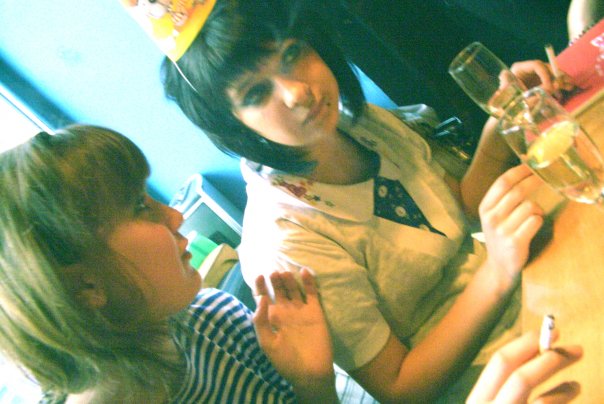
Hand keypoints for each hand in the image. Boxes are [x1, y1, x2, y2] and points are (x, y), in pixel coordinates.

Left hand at [253, 269, 335, 392]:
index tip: (259, 276)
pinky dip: (309, 282)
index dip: (260, 286)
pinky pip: (311, 293)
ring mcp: (300, 310)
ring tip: (284, 273)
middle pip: (279, 290)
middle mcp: (285, 312)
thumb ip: (261, 321)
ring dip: (289, 279)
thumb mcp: (267, 343)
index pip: (263, 297)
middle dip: (275, 281)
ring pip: (294, 289)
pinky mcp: (315, 311)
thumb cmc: (286, 361)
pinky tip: (304, 271)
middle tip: (273, 273)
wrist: (310, 372)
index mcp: (271, 319)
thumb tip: (262, 298)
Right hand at [467, 331, 582, 402]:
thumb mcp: (493, 402)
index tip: (548, 333)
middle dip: (549, 360)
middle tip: (574, 349)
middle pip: (519, 377)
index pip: (499, 362)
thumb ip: (505, 386)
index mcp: (477, 400)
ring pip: (540, 400)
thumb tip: (537, 351)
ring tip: (576, 385)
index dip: (525, 344)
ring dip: (563, 388)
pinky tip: (572, 391)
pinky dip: (562, 398)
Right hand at [478, 165, 543, 282]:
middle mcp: (491, 218)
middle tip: (543, 177)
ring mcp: (503, 230)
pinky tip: (533, 226)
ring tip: (534, 216)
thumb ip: (503, 198)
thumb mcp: (493, 216)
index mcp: (484, 208)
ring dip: (537, 209)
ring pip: (530, 206)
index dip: (518, 171)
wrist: (499, 267)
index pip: (502, 183)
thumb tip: (523, 171)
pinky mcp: (516, 242)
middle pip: (518, 191)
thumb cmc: (500, 236)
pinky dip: (539, 220)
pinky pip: (536, 221)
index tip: (530, 164)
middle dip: (534, 181)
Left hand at [510, 60, 573, 98]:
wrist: (503, 110)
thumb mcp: (511, 95)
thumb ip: (529, 92)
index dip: (546, 74)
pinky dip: (557, 87)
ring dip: (561, 81)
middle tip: (566, 84)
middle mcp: (527, 70)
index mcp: (518, 68)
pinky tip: (561, 94)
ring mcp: (533, 76)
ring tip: (570, 87)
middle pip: (546, 68)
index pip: (537, 65)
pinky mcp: (536, 83)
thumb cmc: (504, 102)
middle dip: (558, 76)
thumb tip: (540, 88)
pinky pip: (549, 82)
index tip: (550, 87)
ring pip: (550, 75)